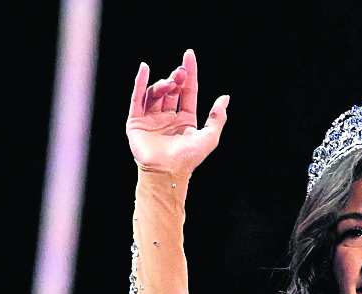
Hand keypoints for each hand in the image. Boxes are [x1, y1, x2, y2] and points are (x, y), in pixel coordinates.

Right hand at [127, 50, 228, 177]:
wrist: (168, 171)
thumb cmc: (190, 158)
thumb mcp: (210, 136)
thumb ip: (217, 117)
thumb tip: (225, 97)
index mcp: (185, 120)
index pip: (187, 91)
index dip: (189, 73)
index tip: (189, 54)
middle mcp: (167, 118)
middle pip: (171, 90)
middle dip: (176, 78)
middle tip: (180, 72)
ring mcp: (151, 119)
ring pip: (155, 93)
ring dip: (162, 84)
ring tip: (169, 83)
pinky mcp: (136, 122)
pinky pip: (137, 98)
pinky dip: (139, 83)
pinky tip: (144, 69)